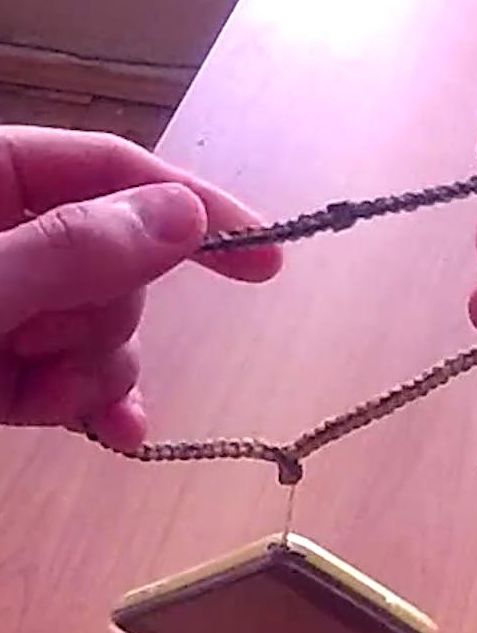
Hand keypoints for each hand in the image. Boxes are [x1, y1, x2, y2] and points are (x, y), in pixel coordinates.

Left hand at [0, 126, 280, 450]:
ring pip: (110, 328)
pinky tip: (120, 434)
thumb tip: (185, 218)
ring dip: (93, 370)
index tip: (268, 254)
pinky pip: (84, 380)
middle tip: (43, 339)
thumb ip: (72, 249)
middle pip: (119, 261)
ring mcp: (21, 305)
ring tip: (38, 392)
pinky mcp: (15, 367)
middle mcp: (18, 236)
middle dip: (105, 314)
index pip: (117, 171)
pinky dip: (98, 407)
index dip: (195, 208)